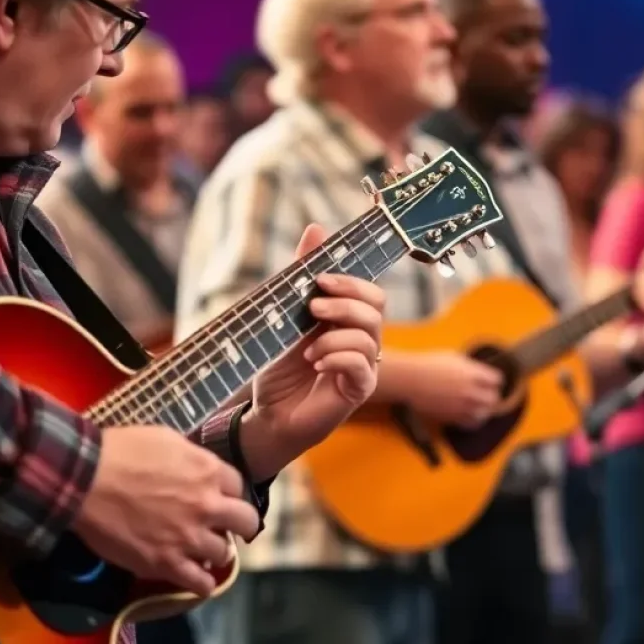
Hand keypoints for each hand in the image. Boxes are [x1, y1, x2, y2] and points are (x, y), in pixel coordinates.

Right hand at [71, 426, 259, 596]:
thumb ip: (193, 460)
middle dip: (240, 524)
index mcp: (209, 472)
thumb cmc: (124, 451)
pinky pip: (199, 583)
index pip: (240, 487)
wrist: (87, 481)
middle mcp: (208, 506)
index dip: (231, 494)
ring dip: (216, 551)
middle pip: (246, 521)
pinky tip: (197, 577)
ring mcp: (189, 538)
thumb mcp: (169, 440)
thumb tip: (200, 472)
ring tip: (204, 550)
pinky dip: (202, 583)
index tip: (223, 499)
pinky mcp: (165, 564)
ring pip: (224, 554)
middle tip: (229, 527)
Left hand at [241, 224, 384, 477]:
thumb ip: (302, 274)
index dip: (350, 280)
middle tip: (313, 307)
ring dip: (334, 334)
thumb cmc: (277, 366)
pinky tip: (315, 362)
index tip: (319, 278)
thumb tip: (316, 228)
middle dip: (346, 301)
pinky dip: (337, 357)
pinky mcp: (358, 389)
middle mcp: (362, 339)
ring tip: (307, 346)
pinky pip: (362, 365)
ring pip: (370, 335)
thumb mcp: (283, 315)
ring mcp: (364, 365)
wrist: (266, 414)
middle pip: (377, 306)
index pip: (369, 291)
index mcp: (347, 319)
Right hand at [403, 351, 503, 428]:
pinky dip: (474, 420)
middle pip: (494, 398)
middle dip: (492, 395)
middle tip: (488, 393)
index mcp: (472, 373)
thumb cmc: (429, 364)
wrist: (410, 379)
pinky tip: (469, 414)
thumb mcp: (453, 357)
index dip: (495, 380)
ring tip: (480, 406)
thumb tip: (479, 371)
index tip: (492, 380)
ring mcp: (461, 405)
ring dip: (485, 409)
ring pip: (485, 413)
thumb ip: (470, 366)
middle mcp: (470, 390)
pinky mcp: (452, 417)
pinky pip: (471, 423)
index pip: (497, 379)